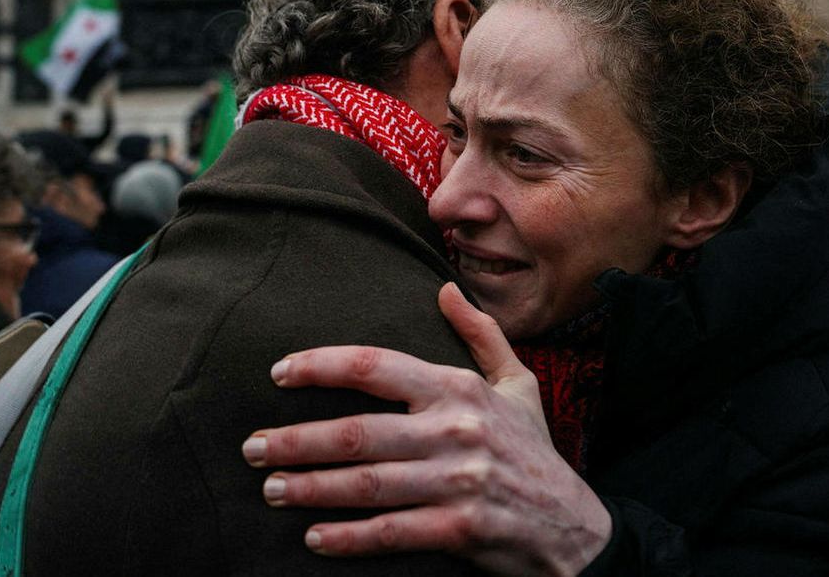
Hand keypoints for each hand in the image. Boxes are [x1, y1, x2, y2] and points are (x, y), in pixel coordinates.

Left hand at [242, 284, 611, 575]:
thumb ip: (480, 335)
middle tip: (253, 447)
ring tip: (271, 488)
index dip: (322, 366)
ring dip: (311, 487)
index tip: (279, 372)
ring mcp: (458, 481)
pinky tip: (314, 537)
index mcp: (459, 389)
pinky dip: (349, 537)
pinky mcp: (461, 529)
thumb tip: (445, 289)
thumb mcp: (519, 383)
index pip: (376, 365)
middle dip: (296, 439)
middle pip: (358, 432)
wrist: (575, 527)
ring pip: (367, 483)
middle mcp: (456, 431)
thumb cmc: (535, 452)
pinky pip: (392, 532)